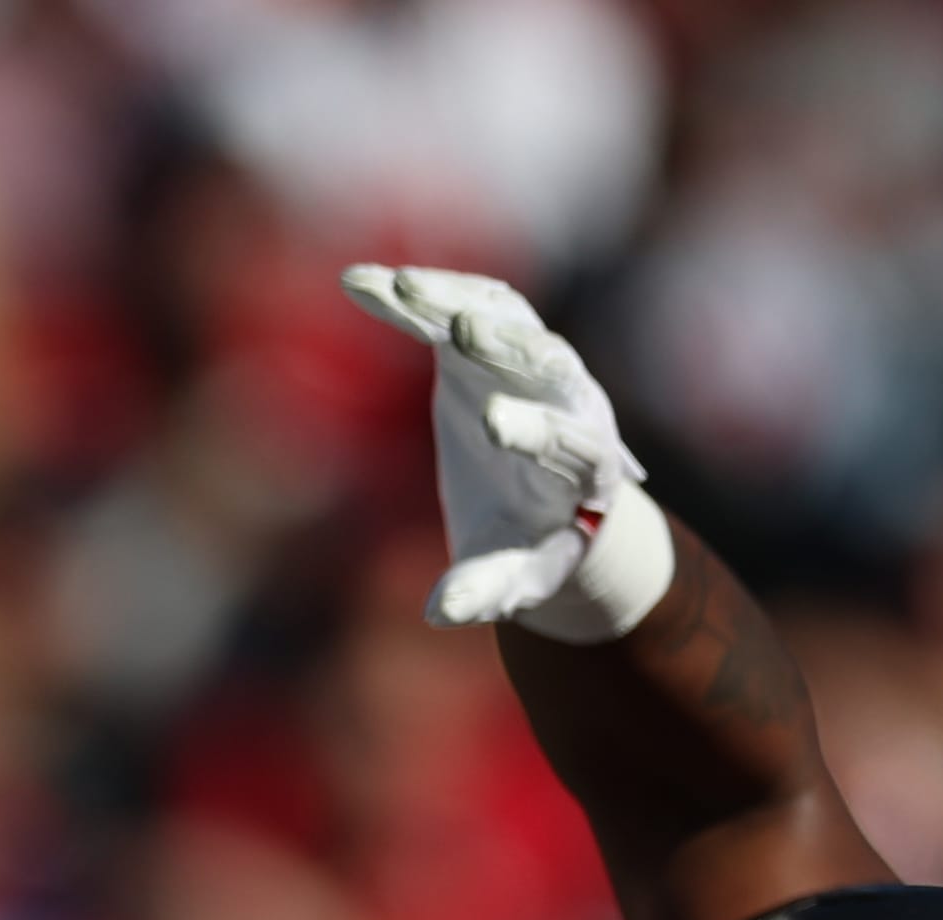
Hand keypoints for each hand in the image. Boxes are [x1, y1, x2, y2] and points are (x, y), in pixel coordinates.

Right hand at [340, 263, 668, 639]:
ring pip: (505, 320)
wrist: (549, 497)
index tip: (493, 425)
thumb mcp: (512, 580)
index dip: (535, 429)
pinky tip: (359, 282)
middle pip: (547, 365)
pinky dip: (415, 296)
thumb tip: (441, 614)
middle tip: (468, 332)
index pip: (569, 441)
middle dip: (507, 349)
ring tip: (403, 288)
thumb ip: (484, 593)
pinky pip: (460, 305)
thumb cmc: (530, 548)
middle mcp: (571, 402)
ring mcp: (533, 364)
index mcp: (582, 467)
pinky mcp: (494, 343)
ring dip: (455, 302)